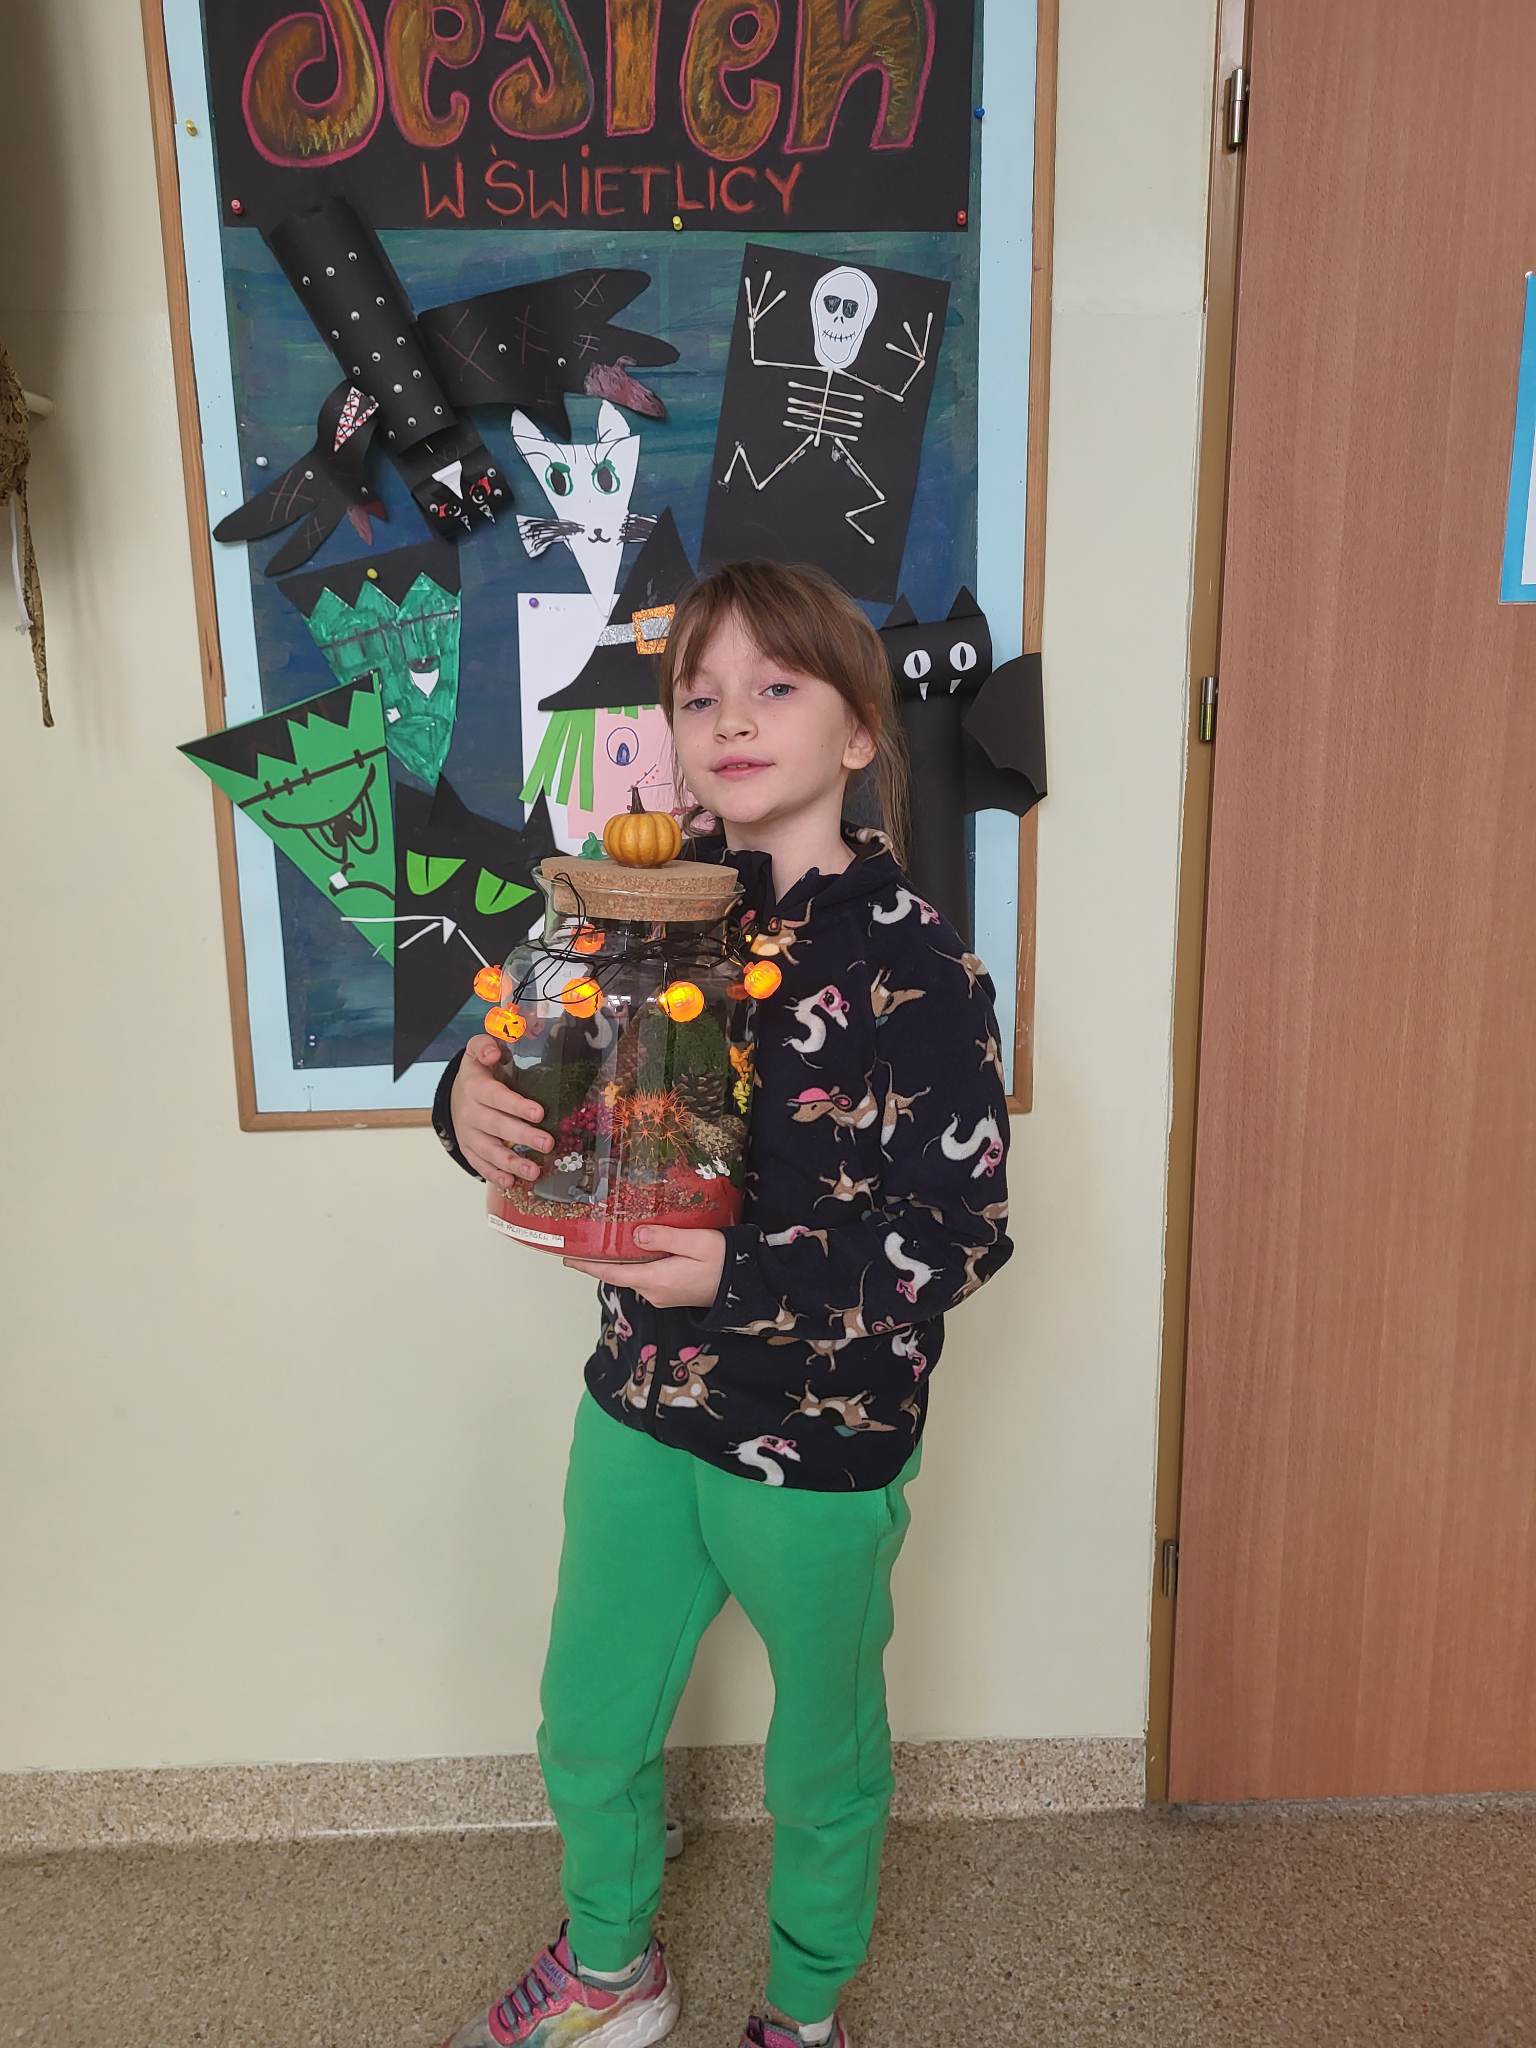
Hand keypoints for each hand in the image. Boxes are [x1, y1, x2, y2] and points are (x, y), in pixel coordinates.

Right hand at [449, 1034, 552, 1191]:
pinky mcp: (469, 1149)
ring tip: (534, 1172)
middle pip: (496, 1126)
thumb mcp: (479, 1051)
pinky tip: (512, 1182)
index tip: (539, 1112)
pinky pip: (480, 1164)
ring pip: (489, 1150)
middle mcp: (470, 1112)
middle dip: (522, 1136)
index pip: (496, 1096)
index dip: (516, 1105)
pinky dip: (495, 1175)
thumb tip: (495, 1051)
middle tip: (548, 1143)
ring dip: (511, 1162)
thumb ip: (485, 1045)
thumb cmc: (479, 1071)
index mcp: (476, 1086)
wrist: (455, 1092)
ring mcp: (469, 1133)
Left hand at [564, 1228, 725, 1308]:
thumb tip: (635, 1236)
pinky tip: (637, 1251)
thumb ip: (664, 1238)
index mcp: (656, 1280)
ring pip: (633, 1275)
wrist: (747, 1287)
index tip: (567, 1258)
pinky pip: (646, 1277)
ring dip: (620, 1262)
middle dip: (601, 1261)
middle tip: (584, 1242)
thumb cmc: (725, 1261)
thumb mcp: (696, 1242)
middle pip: (619, 1274)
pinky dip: (636, 1265)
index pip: (612, 1272)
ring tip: (607, 1243)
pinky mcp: (671, 1293)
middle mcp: (654, 1292)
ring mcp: (662, 1295)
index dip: (588, 1265)